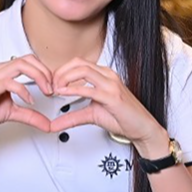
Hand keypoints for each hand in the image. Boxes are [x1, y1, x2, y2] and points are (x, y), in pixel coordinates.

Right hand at [0, 56, 53, 138]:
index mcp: (3, 71)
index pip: (29, 61)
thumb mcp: (12, 113)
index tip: (54, 87)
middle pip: (29, 59)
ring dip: (39, 77)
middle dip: (46, 72)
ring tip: (47, 91)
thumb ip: (30, 116)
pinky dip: (24, 90)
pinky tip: (30, 101)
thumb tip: (49, 125)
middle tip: (54, 89)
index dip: (45, 71)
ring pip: (21, 65)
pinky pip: (10, 82)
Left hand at [50, 59, 168, 155]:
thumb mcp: (91, 116)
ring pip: (83, 70)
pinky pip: (90, 89)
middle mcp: (108, 76)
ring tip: (55, 90)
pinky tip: (63, 94)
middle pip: (78, 63)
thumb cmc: (123, 118)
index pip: (78, 64)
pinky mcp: (112, 96)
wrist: (142, 128)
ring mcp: (111, 84)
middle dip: (60, 73)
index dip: (61, 71)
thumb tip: (54, 123)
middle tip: (50, 86)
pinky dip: (73, 90)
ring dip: (64, 78)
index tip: (51, 84)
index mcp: (104, 75)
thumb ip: (72, 117)